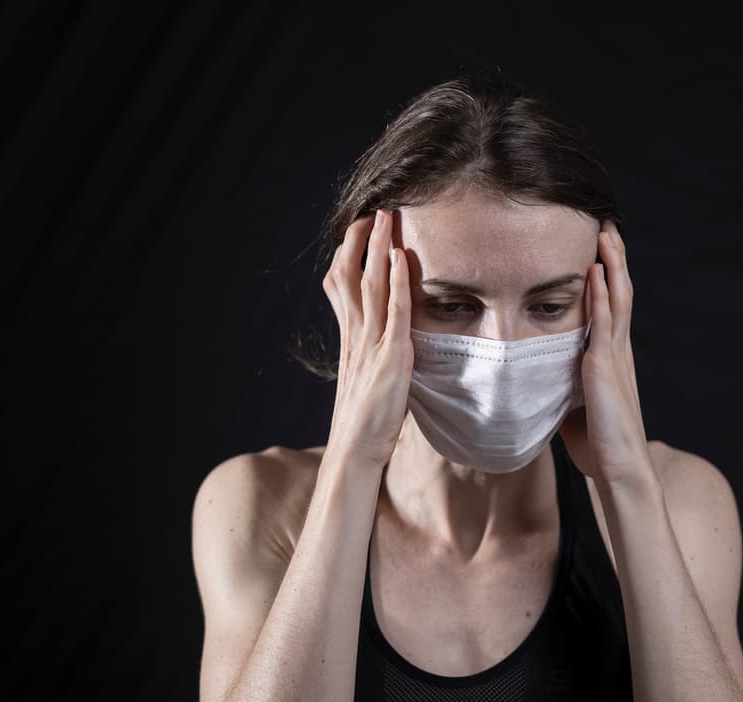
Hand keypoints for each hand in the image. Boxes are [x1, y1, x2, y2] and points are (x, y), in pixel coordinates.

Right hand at [321, 208, 412, 468]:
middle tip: (372, 210)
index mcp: (351, 337)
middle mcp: (356, 334)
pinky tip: (401, 258)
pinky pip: (394, 313)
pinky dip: (397, 283)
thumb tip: (390, 341)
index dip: (349, 254)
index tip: (358, 228)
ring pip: (371, 285)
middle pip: (350, 275)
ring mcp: (371, 344)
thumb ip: (376, 354)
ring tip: (387, 218)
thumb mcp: (370, 377)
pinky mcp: (391, 357)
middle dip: (360, 240)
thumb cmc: (368, 420)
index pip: (342, 285)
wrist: (357, 450)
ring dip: (378, 248)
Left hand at [558, 221, 655, 486]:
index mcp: (612, 358)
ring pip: (616, 299)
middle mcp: (618, 350)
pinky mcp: (605, 368)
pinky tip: (595, 271)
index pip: (612, 306)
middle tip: (607, 225)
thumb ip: (564, 384)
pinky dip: (600, 295)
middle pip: (619, 292)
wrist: (619, 467)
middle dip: (614, 258)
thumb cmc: (598, 444)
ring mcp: (615, 356)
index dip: (610, 275)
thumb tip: (541, 379)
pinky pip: (603, 323)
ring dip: (611, 264)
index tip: (601, 247)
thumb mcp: (575, 405)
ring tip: (606, 233)